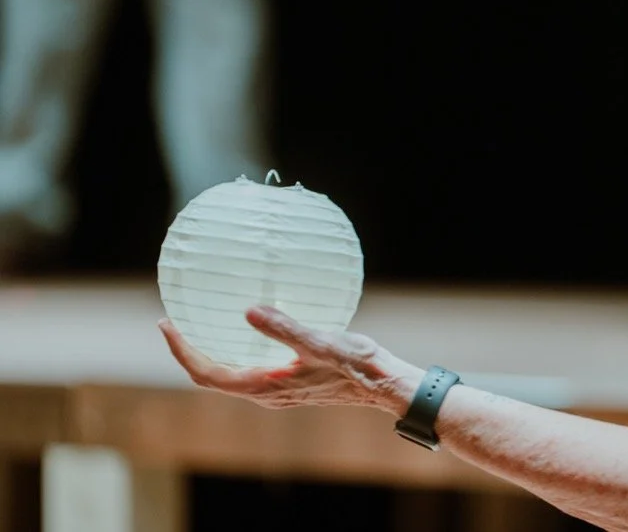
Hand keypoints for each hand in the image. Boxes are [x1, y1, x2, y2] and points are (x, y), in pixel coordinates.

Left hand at [158, 306, 422, 415]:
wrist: (383, 385)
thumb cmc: (357, 365)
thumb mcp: (321, 343)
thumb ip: (284, 329)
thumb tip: (248, 311)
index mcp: (266, 387)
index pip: (209, 375)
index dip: (183, 352)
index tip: (167, 326)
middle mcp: (266, 392)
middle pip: (213, 376)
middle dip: (190, 351)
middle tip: (174, 321)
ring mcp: (277, 389)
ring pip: (230, 373)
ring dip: (211, 350)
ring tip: (201, 324)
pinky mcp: (289, 382)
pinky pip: (248, 368)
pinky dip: (235, 349)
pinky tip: (245, 329)